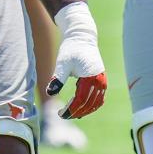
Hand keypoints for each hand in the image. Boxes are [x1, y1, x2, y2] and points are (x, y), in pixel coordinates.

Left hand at [47, 3, 106, 118]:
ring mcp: (103, 80)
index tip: (61, 114)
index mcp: (91, 77)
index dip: (71, 109)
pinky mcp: (102, 80)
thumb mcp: (62, 64)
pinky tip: (80, 108)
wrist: (82, 38)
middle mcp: (100, 80)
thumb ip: (57, 79)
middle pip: (89, 103)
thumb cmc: (70, 49)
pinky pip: (99, 97)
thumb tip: (49, 93)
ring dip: (84, 110)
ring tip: (71, 113)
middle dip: (76, 112)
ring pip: (96, 102)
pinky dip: (91, 105)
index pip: (81, 99)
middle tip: (63, 115)